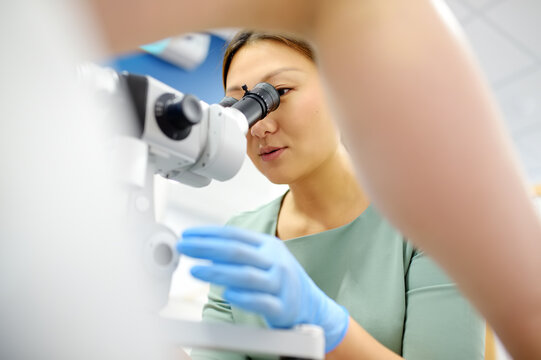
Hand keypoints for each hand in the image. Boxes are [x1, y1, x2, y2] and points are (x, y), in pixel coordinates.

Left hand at [177, 226, 348, 352]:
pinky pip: (262, 302)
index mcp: (268, 246)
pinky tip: (227, 294)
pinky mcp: (283, 307)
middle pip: (237, 252)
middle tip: (184, 247)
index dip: (209, 234)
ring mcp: (280, 284)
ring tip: (195, 271)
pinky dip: (243, 297)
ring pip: (247, 276)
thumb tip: (204, 246)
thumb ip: (239, 251)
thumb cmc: (280, 279)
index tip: (188, 234)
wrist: (313, 305)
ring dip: (218, 273)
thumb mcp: (265, 257)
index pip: (234, 236)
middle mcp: (275, 261)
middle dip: (207, 248)